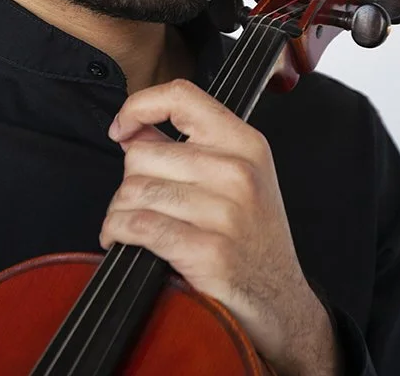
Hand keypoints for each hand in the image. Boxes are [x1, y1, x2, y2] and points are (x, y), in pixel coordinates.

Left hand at [99, 79, 340, 375]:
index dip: (140, 105)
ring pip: (134, 191)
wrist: (282, 303)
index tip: (122, 127)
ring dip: (119, 211)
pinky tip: (122, 239)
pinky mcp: (208, 250)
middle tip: (139, 201)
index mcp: (245, 143)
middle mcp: (238, 170)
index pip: (182, 96)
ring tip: (129, 224)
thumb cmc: (253, 237)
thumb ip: (190, 147)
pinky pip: (139, 226)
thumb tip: (133, 129)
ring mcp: (225, 210)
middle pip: (143, 154)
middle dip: (129, 181)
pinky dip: (118, 232)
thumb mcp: (240, 177)